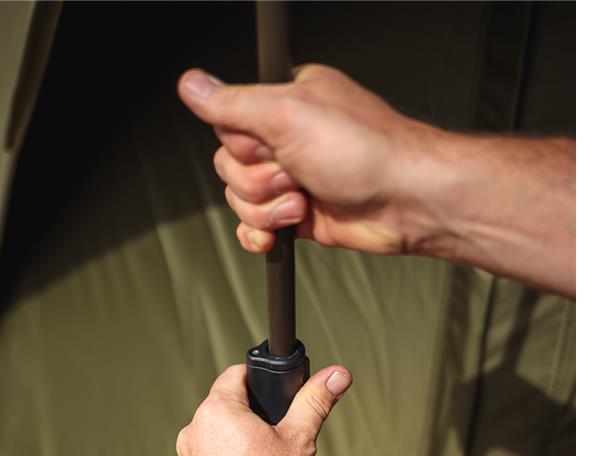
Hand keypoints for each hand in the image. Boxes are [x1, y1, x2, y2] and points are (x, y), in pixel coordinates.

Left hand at [176, 364, 351, 455]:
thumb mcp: (300, 440)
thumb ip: (315, 401)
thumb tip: (338, 374)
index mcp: (216, 412)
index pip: (236, 375)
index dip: (263, 380)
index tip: (281, 393)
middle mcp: (193, 433)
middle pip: (228, 407)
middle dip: (256, 415)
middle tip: (284, 434)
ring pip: (220, 437)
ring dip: (244, 442)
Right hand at [177, 65, 443, 255]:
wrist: (403, 202)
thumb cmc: (363, 151)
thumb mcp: (288, 113)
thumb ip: (233, 103)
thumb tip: (191, 83)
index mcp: (283, 103)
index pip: (227, 123)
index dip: (244, 143)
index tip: (274, 144)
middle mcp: (286, 139)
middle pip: (229, 166)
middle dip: (260, 181)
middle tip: (296, 174)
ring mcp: (291, 179)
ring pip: (241, 200)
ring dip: (268, 209)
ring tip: (304, 202)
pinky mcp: (297, 216)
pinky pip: (254, 228)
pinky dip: (260, 235)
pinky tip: (278, 233)